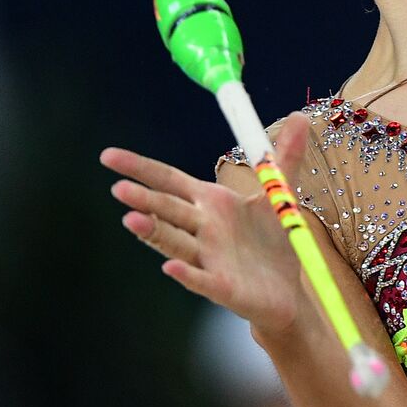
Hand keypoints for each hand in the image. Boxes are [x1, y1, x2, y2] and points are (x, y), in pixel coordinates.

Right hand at [100, 112, 311, 333]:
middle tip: (117, 187)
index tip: (108, 156)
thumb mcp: (281, 193)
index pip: (169, 180)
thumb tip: (299, 116)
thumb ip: (284, 157)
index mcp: (211, 203)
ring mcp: (209, 258)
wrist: (286, 291)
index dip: (140, 168)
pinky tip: (171, 267)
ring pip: (175, 242)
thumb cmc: (273, 243)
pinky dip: (186, 273)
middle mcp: (203, 229)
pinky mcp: (222, 287)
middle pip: (168, 209)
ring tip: (130, 219)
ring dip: (154, 231)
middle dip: (143, 198)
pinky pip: (200, 279)